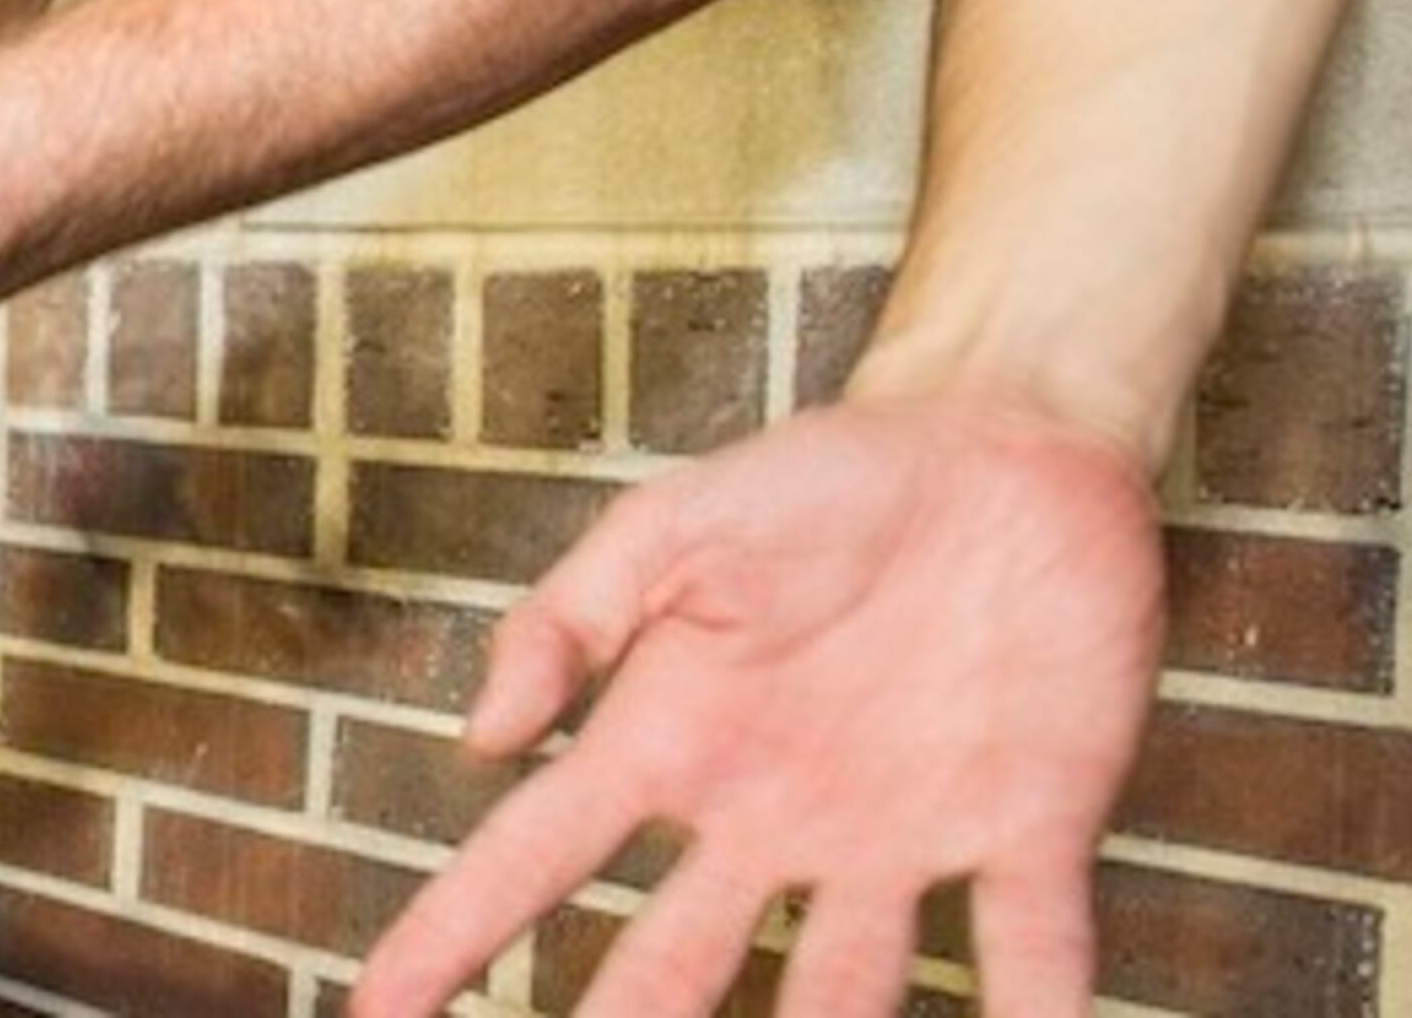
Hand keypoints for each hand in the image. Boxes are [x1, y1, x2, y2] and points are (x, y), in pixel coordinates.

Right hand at [351, 394, 1164, 1017]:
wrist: (1004, 449)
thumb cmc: (825, 479)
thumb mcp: (671, 522)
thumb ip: (570, 618)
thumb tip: (481, 738)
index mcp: (669, 745)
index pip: (532, 861)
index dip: (450, 940)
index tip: (374, 1012)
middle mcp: (766, 824)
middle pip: (671, 969)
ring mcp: (894, 841)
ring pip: (845, 995)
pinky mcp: (1027, 829)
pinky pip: (1031, 949)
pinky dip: (1036, 1012)